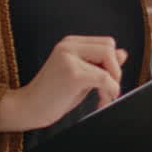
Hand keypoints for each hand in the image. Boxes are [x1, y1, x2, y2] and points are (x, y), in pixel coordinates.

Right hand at [0, 36, 125, 131]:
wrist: (28, 108)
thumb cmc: (53, 95)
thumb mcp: (81, 76)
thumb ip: (99, 64)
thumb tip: (123, 53)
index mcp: (70, 44)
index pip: (106, 43)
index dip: (113, 62)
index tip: (108, 82)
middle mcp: (68, 46)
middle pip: (109, 47)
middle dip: (116, 70)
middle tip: (109, 90)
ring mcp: (69, 58)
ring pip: (109, 60)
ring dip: (113, 82)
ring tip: (103, 98)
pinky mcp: (72, 74)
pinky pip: (104, 78)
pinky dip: (110, 91)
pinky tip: (102, 102)